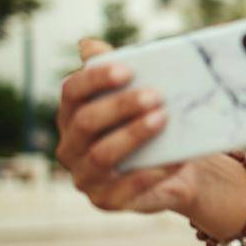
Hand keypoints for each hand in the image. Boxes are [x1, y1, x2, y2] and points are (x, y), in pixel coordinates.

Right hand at [55, 36, 219, 215]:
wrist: (172, 168)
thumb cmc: (147, 122)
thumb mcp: (137, 95)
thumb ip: (117, 70)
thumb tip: (88, 45)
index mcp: (71, 114)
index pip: (72, 91)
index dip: (96, 79)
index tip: (128, 70)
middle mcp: (70, 146)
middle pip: (87, 121)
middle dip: (121, 106)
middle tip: (156, 95)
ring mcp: (85, 176)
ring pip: (102, 155)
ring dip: (133, 136)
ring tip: (163, 120)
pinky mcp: (106, 201)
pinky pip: (126, 188)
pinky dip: (151, 173)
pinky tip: (175, 159)